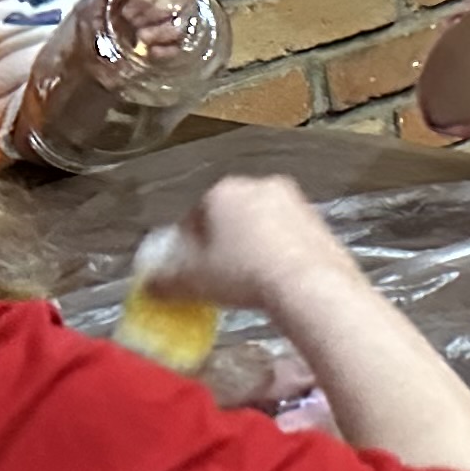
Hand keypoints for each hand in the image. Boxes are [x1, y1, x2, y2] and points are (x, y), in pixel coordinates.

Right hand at [140, 175, 355, 323]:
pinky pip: (289, 233)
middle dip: (222, 240)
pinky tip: (276, 276)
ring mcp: (293, 200)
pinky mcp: (319, 218)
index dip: (188, 245)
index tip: (190, 268)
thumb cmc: (245, 274)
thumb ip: (165, 281)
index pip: (194, 215)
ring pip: (261, 222)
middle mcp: (259, 185)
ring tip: (249, 278)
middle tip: (219, 273)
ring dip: (252, 244)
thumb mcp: (195, 282)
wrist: (310, 283)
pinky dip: (280, 250)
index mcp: (222, 191)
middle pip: (229, 214)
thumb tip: (150, 286)